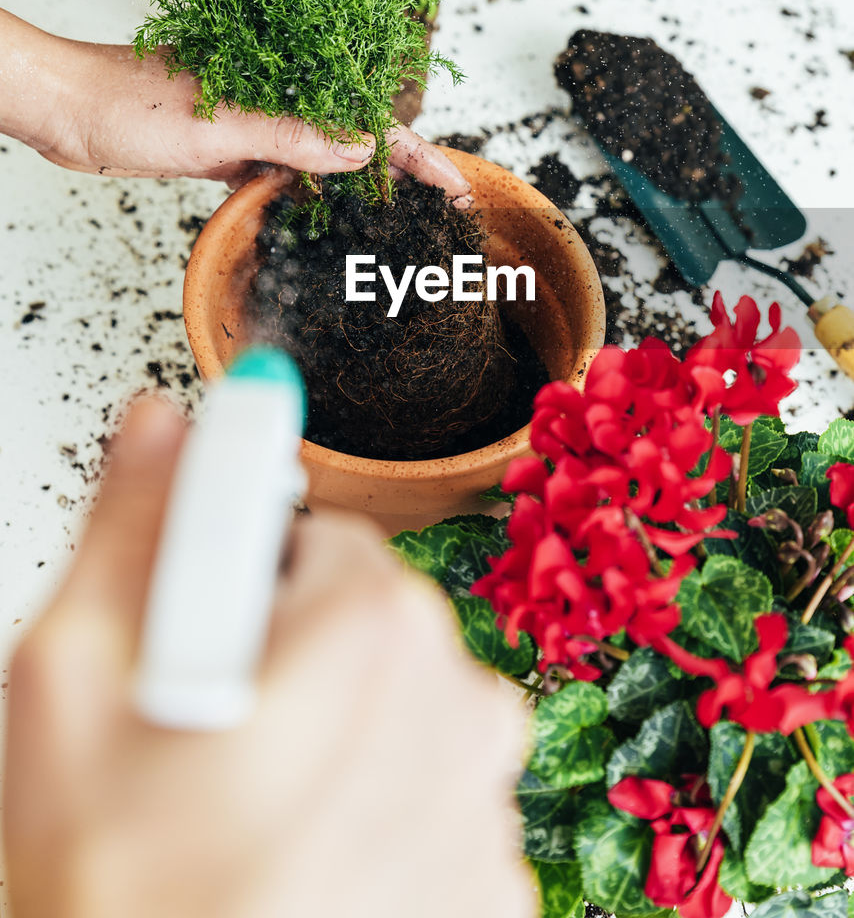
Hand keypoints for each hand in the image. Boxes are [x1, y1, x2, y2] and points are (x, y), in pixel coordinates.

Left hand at [0, 9, 471, 202]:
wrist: (63, 110)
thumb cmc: (125, 102)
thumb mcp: (217, 123)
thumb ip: (291, 136)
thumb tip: (363, 150)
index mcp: (283, 78)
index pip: (368, 119)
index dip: (417, 154)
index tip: (457, 184)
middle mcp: (275, 99)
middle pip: (353, 138)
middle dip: (399, 171)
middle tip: (443, 208)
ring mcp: (251, 124)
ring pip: (319, 160)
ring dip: (354, 188)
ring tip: (398, 218)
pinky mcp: (225, 148)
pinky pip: (278, 175)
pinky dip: (302, 196)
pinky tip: (321, 218)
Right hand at [4, 397, 531, 917]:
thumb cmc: (117, 900)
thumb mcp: (72, 685)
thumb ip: (136, 526)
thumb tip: (171, 424)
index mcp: (370, 628)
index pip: (311, 529)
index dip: (240, 579)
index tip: (208, 635)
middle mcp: (458, 704)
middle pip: (363, 619)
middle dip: (288, 658)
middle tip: (208, 750)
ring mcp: (481, 806)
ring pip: (397, 713)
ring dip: (331, 741)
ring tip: (248, 826)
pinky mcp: (491, 889)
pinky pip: (425, 800)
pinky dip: (371, 817)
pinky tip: (302, 877)